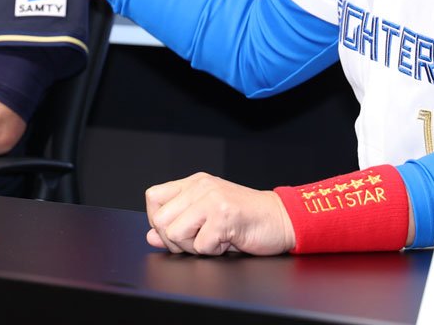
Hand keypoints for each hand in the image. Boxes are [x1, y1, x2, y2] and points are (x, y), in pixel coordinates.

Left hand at [145, 172, 295, 255]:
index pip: (153, 197)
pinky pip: (200, 246)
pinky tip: (227, 242)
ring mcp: (212, 199)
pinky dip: (213, 252)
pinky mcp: (224, 216)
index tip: (177, 231)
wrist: (282, 219)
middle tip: (198, 241)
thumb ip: (180, 222)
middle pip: (160, 220)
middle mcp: (201, 187)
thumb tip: (151, 236)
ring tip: (213, 240)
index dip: (157, 221)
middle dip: (175, 241)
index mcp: (195, 183)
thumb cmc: (248, 219)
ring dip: (192, 247)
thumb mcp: (208, 216)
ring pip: (175, 233)